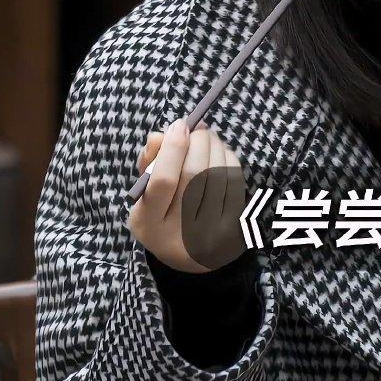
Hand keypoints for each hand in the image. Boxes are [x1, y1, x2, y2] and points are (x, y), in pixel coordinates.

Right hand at [127, 120, 249, 273]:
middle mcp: (180, 233)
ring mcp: (211, 234)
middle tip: (197, 127)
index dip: (173, 148)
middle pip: (195, 174)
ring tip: (207, 138)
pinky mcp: (234, 228)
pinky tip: (220, 154)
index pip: (163, 181)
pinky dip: (228, 159)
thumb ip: (149, 162)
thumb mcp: (145, 194)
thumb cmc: (163, 213)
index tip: (179, 124)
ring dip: (215, 146)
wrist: (192, 255)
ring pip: (218, 174)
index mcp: (150, 224)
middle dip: (198, 141)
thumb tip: (161, 134)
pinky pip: (235, 182)